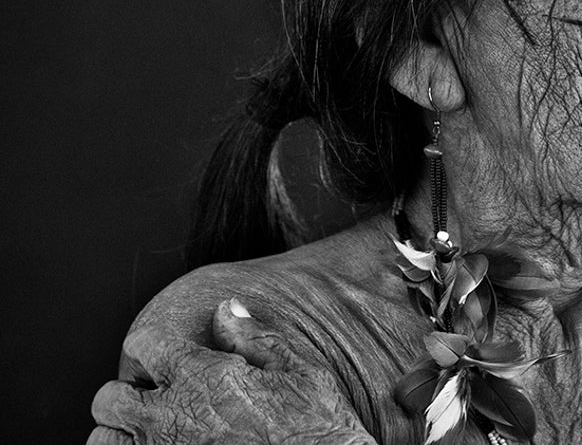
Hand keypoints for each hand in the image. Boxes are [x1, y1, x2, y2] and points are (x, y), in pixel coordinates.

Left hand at [89, 297, 377, 443]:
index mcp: (202, 376)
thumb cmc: (319, 427)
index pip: (144, 344)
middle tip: (155, 403)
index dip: (151, 347)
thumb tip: (227, 308)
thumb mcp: (299, 373)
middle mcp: (171, 416)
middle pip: (108, 400)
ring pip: (103, 442)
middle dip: (125, 398)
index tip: (163, 357)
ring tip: (153, 437)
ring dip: (121, 437)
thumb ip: (254, 339)